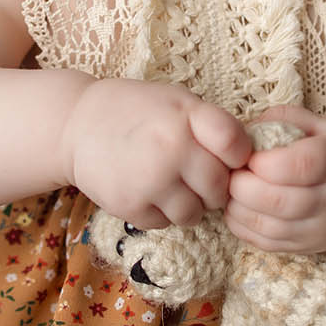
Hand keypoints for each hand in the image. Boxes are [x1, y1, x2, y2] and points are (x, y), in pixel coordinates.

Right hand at [59, 78, 252, 227]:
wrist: (76, 125)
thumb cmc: (136, 111)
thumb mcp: (177, 102)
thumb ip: (212, 126)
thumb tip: (250, 163)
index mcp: (186, 116)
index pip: (237, 147)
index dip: (238, 158)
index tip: (227, 158)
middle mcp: (171, 148)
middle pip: (219, 189)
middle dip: (214, 189)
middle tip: (197, 178)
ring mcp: (150, 180)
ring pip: (195, 214)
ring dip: (189, 206)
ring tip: (171, 185)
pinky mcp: (130, 206)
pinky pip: (165, 224)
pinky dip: (160, 213)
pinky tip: (147, 191)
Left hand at [224, 106, 325, 252]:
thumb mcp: (325, 125)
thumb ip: (286, 119)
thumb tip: (246, 129)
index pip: (301, 165)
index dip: (265, 161)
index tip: (249, 154)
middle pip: (280, 201)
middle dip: (243, 185)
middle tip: (233, 172)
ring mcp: (321, 229)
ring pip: (269, 227)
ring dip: (238, 207)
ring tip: (234, 188)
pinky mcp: (307, 247)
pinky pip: (266, 243)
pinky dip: (242, 226)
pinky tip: (239, 207)